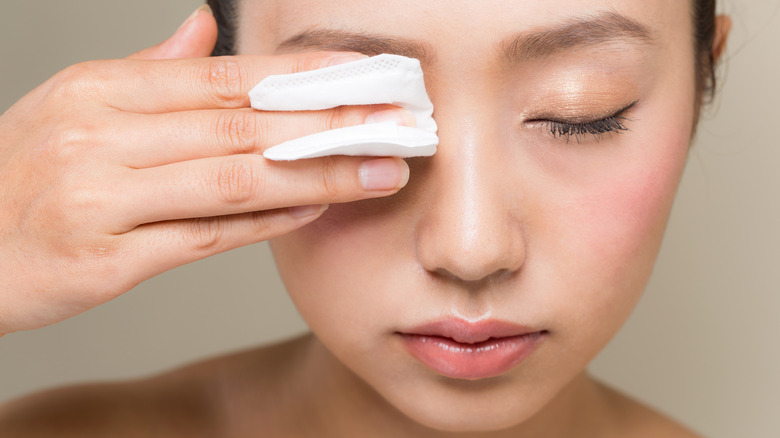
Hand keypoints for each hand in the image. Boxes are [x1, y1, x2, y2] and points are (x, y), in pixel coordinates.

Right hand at [0, 7, 410, 334]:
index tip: (368, 75)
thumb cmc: (22, 178)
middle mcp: (101, 137)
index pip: (226, 76)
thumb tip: (205, 31)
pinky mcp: (106, 261)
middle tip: (399, 122)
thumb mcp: (73, 105)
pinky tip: (316, 209)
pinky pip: (206, 236)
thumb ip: (149, 71)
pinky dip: (268, 222)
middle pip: (243, 124)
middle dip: (332, 122)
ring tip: (379, 170)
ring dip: (318, 174)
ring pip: (235, 180)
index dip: (305, 75)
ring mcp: (102, 200)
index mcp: (100, 90)